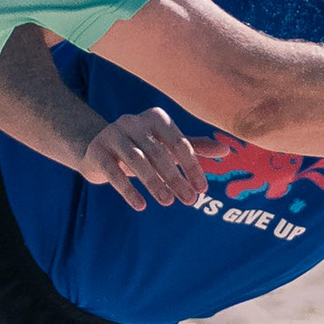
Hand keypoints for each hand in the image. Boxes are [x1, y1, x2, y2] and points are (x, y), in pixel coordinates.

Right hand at [76, 106, 207, 210]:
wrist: (98, 150)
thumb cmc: (141, 148)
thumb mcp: (167, 147)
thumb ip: (194, 148)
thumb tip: (227, 150)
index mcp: (155, 118)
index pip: (179, 142)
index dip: (192, 166)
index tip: (202, 189)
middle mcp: (133, 122)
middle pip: (158, 152)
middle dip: (176, 178)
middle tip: (189, 201)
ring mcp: (112, 135)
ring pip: (136, 160)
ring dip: (154, 183)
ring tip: (168, 202)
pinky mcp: (96, 152)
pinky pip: (113, 172)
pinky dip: (128, 190)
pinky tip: (141, 206)